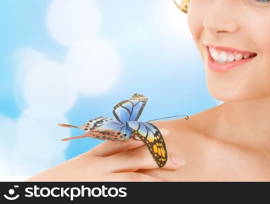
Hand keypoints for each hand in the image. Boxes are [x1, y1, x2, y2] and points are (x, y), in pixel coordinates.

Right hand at [26, 128, 184, 180]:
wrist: (35, 193)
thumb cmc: (59, 184)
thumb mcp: (81, 167)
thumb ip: (102, 159)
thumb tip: (128, 150)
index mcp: (94, 156)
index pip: (125, 140)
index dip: (149, 134)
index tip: (168, 131)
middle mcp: (97, 166)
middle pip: (134, 157)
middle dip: (159, 157)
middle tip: (180, 161)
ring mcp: (99, 181)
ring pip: (133, 177)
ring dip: (155, 179)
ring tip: (173, 180)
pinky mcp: (102, 193)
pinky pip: (128, 191)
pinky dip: (142, 190)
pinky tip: (156, 190)